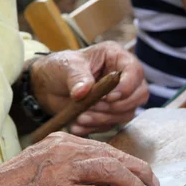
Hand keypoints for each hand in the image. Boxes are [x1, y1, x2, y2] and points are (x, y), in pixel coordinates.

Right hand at [0, 132, 158, 185]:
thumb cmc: (10, 184)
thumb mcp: (42, 161)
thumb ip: (68, 161)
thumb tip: (100, 172)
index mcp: (62, 140)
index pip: (105, 148)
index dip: (129, 161)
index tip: (142, 172)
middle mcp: (64, 150)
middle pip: (113, 156)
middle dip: (138, 170)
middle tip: (153, 183)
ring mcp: (62, 171)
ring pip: (110, 170)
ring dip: (133, 184)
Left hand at [30, 42, 148, 135]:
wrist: (46, 86)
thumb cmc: (59, 67)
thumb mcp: (66, 66)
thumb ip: (76, 77)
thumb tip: (83, 91)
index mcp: (116, 57)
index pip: (135, 71)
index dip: (128, 86)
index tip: (110, 97)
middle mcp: (123, 77)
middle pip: (139, 95)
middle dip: (117, 106)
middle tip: (94, 107)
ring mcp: (118, 97)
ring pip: (126, 113)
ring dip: (104, 118)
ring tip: (81, 116)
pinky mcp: (110, 113)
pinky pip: (111, 125)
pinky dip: (94, 127)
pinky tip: (77, 124)